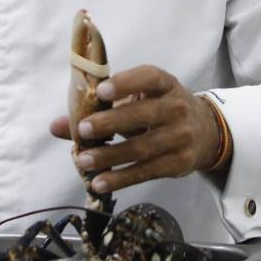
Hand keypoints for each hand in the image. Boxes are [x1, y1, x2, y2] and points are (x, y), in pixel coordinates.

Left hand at [49, 66, 222, 194]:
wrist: (206, 131)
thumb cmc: (159, 109)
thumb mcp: (137, 100)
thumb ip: (98, 110)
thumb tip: (54, 126)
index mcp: (164, 84)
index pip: (148, 78)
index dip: (125, 83)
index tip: (101, 91)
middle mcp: (176, 107)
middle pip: (144, 115)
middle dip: (111, 122)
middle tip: (83, 129)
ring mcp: (181, 136)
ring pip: (143, 147)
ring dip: (111, 156)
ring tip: (84, 161)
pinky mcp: (180, 163)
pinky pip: (147, 171)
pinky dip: (121, 179)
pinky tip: (100, 182)